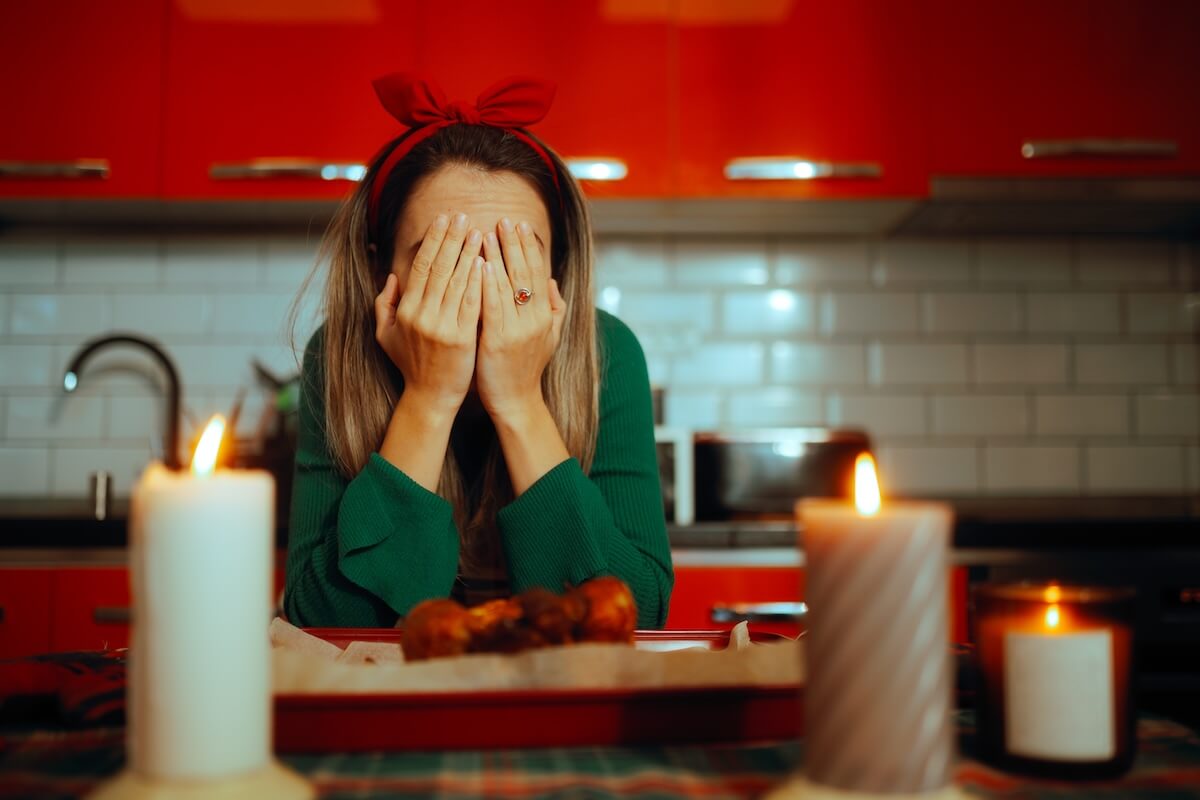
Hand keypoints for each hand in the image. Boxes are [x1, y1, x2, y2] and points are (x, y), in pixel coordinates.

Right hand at [374, 212, 483, 414]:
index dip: (433, 241)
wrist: (430, 396)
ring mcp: (442, 327)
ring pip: (456, 282)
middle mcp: (422, 315)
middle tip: (463, 216)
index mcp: (406, 310)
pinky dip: (478, 281)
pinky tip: (486, 263)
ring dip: (468, 253)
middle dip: (452, 238)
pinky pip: (471, 303)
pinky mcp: (461, 338)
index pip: (421, 266)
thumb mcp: (386, 335)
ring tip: (478, 231)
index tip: (443, 220)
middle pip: (439, 268)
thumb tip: (391, 277)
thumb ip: (385, 304)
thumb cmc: (411, 364)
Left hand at [476, 217, 565, 422]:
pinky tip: (481, 264)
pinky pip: (492, 305)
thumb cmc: (526, 369)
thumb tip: (552, 282)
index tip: (520, 226)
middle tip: (504, 220)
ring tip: (486, 233)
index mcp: (545, 315)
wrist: (516, 401)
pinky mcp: (497, 340)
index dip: (529, 248)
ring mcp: (517, 329)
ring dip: (497, 256)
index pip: (537, 272)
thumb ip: (554, 309)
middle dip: (513, 244)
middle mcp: (535, 319)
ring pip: (508, 284)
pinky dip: (488, 283)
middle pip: (524, 272)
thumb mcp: (548, 338)